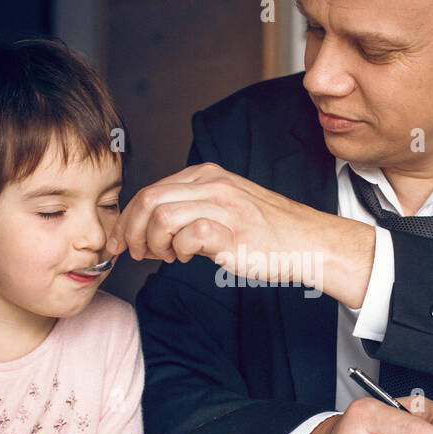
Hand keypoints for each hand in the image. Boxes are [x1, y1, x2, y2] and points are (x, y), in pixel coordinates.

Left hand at [104, 162, 376, 307]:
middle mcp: (213, 184)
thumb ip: (191, 208)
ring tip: (165, 256)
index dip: (129, 218)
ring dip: (154, 241)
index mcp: (208, 175)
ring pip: (162, 215)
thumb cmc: (267, 231)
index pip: (151, 189)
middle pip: (149, 199)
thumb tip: (152, 229)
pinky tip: (188, 258)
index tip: (123, 241)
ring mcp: (224, 206)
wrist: (309, 242)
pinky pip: (191, 235)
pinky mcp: (233, 232)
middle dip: (132, 230)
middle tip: (136, 252)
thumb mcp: (225, 206)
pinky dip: (180, 249)